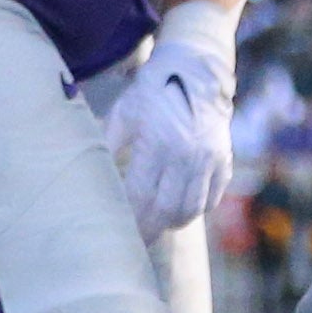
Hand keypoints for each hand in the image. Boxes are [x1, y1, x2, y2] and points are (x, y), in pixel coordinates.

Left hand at [106, 26, 235, 241]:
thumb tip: (87, 178)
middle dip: (149, 231)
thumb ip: (107, 146)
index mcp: (159, 143)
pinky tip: (178, 208)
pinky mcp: (224, 161)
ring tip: (155, 224)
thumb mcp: (122, 113)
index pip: (141, 196)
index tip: (116, 233)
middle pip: (167, 211)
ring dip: (171, 222)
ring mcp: (210, 160)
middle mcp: (188, 155)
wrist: (197, 69)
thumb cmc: (151, 92)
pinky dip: (195, 209)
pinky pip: (211, 200)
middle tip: (134, 243)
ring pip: (191, 210)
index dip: (129, 219)